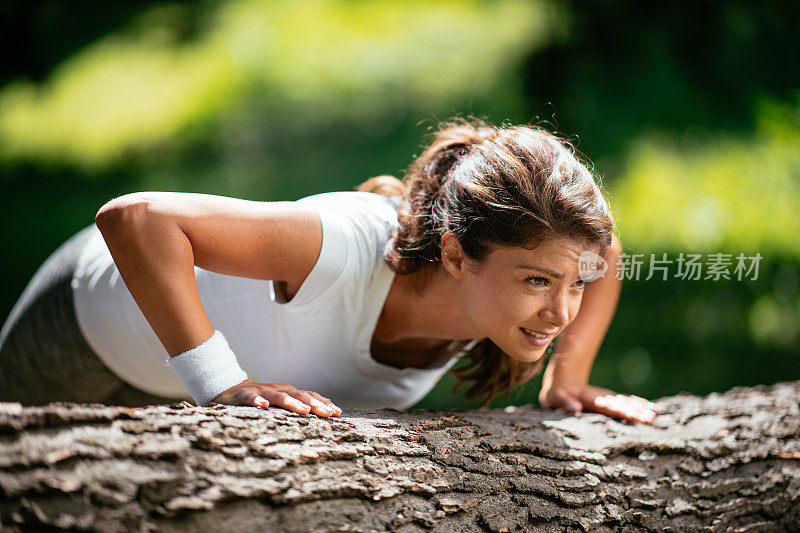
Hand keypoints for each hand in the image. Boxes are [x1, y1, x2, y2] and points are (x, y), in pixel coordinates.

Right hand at [211, 380, 341, 416]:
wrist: (229, 390)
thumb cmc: (260, 399)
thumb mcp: (281, 403)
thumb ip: (299, 406)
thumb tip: (325, 413)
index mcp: (288, 392)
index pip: (309, 396)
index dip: (323, 403)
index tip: (337, 413)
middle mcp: (278, 390)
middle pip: (299, 395)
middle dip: (315, 404)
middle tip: (328, 413)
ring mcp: (261, 392)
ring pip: (279, 396)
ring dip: (292, 402)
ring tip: (304, 410)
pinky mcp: (244, 395)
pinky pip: (250, 398)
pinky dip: (257, 400)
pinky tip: (262, 406)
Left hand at [539, 381, 655, 423]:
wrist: (561, 380)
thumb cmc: (556, 393)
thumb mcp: (554, 397)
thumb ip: (564, 402)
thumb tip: (576, 408)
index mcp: (589, 398)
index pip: (607, 406)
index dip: (621, 411)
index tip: (634, 416)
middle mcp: (601, 397)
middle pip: (620, 404)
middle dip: (635, 411)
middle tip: (650, 418)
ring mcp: (606, 397)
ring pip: (626, 402)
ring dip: (639, 408)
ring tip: (654, 415)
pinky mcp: (609, 399)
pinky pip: (625, 401)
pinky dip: (637, 404)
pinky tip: (650, 408)